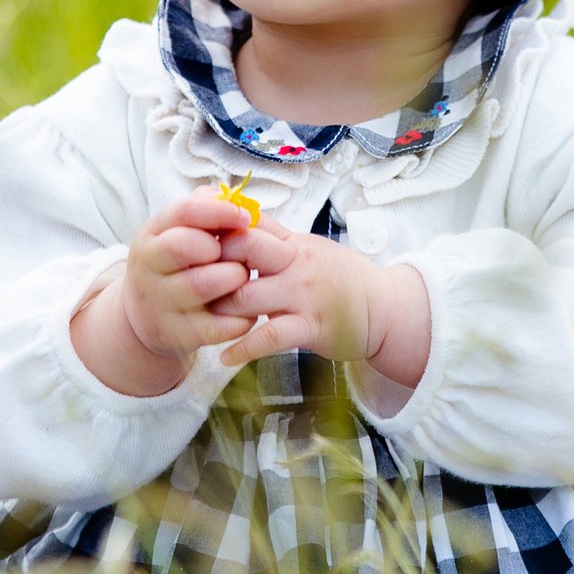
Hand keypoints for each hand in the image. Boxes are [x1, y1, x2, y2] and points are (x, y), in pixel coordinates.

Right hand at [70, 187, 259, 393]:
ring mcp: (158, 301)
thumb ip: (205, 208)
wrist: (146, 315)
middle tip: (238, 255)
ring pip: (200, 285)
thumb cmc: (176, 263)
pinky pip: (214, 327)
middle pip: (184, 246)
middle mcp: (148, 266)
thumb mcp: (178, 231)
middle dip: (221, 248)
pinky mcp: (176, 334)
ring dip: (233, 279)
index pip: (182, 212)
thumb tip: (233, 198)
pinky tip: (246, 312)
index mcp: (151, 234)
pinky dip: (239, 319)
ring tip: (243, 278)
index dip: (218, 212)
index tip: (245, 217)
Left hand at [206, 219, 430, 383]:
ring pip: (247, 296)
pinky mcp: (311, 327)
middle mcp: (296, 263)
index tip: (192, 247)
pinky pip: (270, 337)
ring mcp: (303, 295)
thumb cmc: (340, 278)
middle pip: (242, 250)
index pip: (246, 224)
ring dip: (219, 311)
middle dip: (211, 266)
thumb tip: (236, 216)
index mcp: (292, 242)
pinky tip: (225, 357)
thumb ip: (272, 237)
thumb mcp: (307, 248)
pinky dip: (243, 348)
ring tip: (201, 322)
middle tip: (189, 284)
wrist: (384, 308)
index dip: (215, 233)